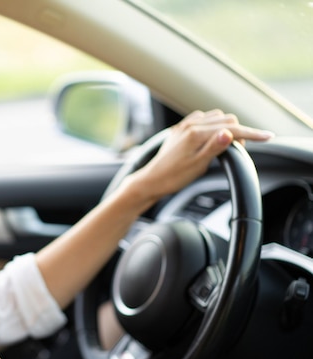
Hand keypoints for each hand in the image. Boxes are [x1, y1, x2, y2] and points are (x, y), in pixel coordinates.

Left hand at [136, 110, 272, 199]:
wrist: (151, 180)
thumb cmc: (173, 177)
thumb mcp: (198, 165)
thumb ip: (215, 147)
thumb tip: (230, 133)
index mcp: (196, 132)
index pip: (232, 128)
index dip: (252, 133)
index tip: (268, 137)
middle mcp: (190, 124)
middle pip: (226, 119)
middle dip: (238, 132)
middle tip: (238, 151)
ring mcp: (184, 126)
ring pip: (216, 118)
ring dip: (226, 128)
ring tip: (225, 147)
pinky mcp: (180, 130)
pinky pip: (203, 120)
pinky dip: (213, 127)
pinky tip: (212, 139)